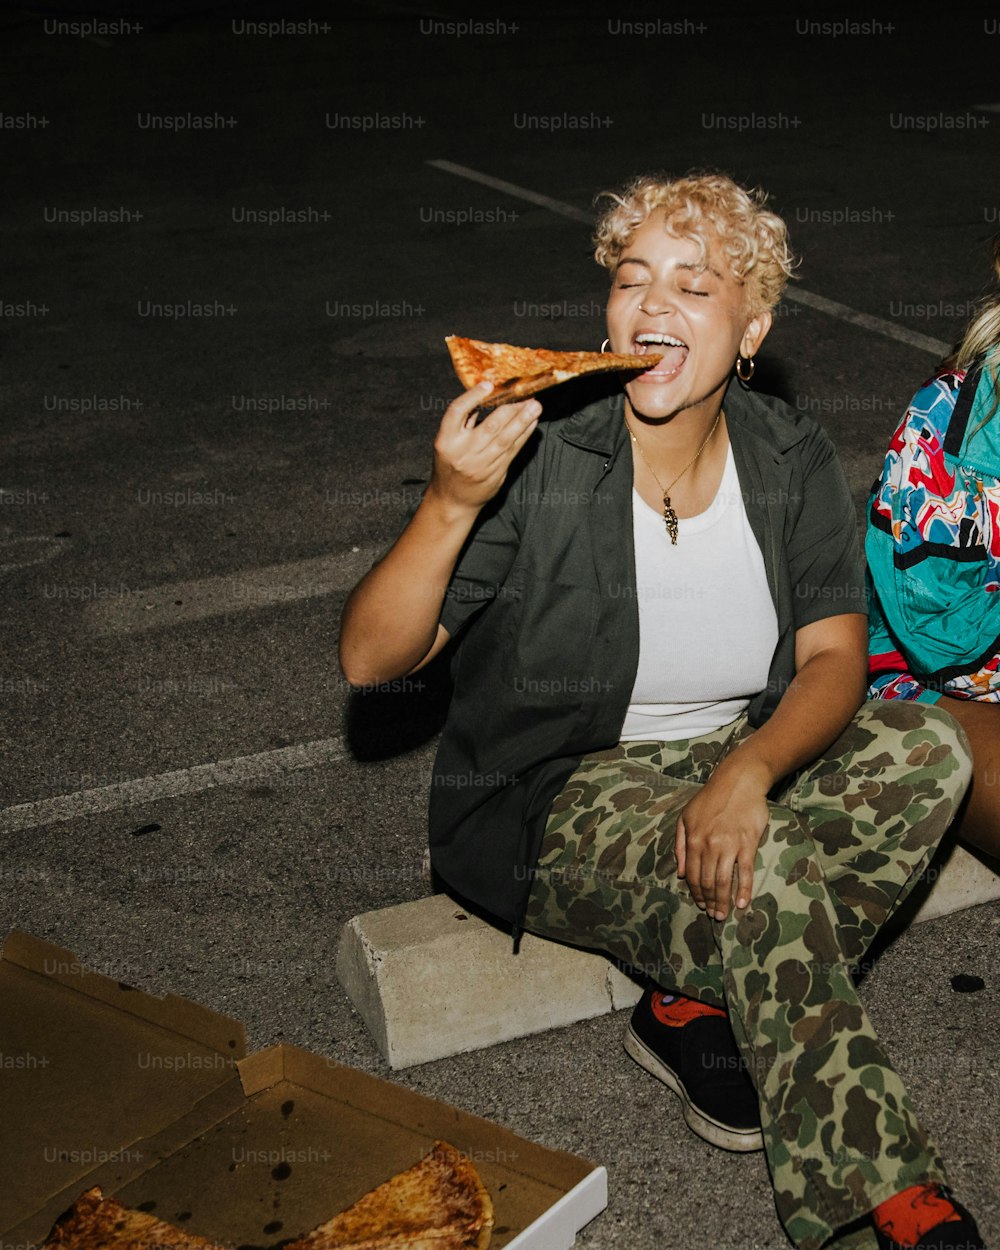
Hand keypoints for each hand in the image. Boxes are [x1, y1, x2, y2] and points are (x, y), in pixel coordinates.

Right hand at [425, 382, 539, 516]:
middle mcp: (463, 452)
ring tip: (535, 407)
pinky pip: (512, 451)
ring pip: (505, 439)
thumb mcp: (447, 442)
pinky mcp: (495, 474)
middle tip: (527, 396)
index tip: (488, 384)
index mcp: (445, 440)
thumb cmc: (450, 464)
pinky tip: (532, 424)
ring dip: (523, 422)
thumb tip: (487, 395)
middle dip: (511, 409)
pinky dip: (523, 436)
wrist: (453, 500)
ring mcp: (480, 465)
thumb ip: (463, 422)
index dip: (472, 396)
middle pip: (490, 426)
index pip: (457, 412)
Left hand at [675, 757, 770, 920]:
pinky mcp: (748, 844)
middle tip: (713, 916)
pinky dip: (743, 891)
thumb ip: (680, 846)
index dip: (696, 894)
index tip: (701, 905)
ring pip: (724, 881)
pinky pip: (745, 872)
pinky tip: (742, 904)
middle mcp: (710, 845)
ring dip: (723, 901)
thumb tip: (681, 873)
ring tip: (724, 914)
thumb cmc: (710, 799)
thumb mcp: (686, 817)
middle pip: (708, 882)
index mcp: (694, 840)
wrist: (738, 782)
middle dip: (709, 902)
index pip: (693, 875)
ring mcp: (730, 845)